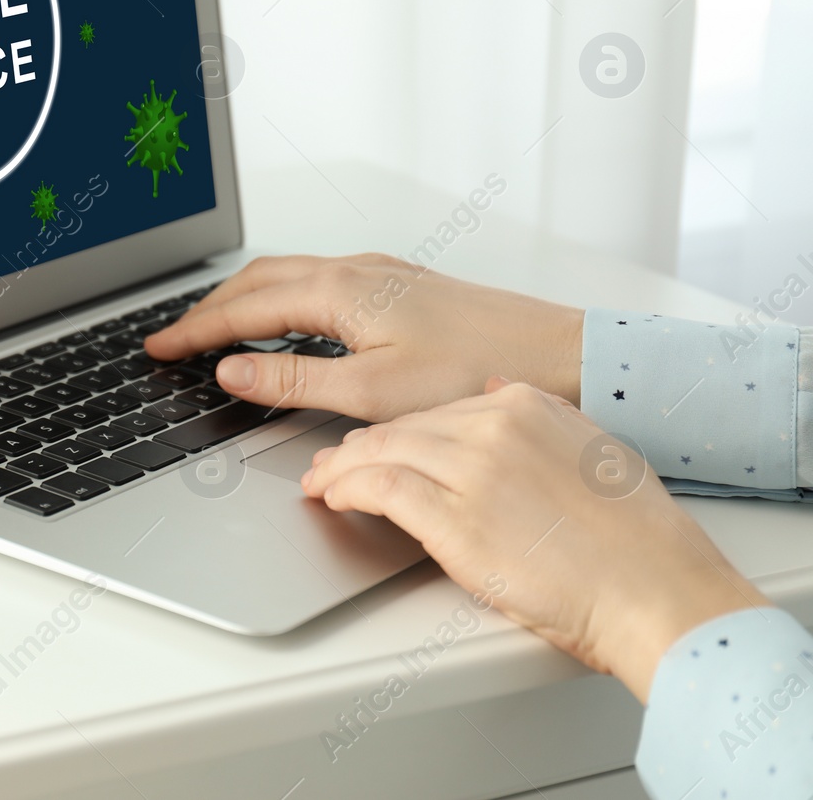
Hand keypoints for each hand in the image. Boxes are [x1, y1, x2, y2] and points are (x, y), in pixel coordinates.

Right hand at [145, 254, 583, 422]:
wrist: (559, 355)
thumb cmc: (477, 372)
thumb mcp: (373, 392)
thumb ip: (294, 382)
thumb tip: (232, 374)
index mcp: (340, 290)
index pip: (243, 309)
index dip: (194, 331)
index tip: (157, 347)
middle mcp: (355, 270)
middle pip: (257, 280)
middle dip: (207, 308)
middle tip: (171, 337)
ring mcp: (379, 273)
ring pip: (287, 275)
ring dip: (242, 300)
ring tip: (213, 328)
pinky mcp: (399, 285)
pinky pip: (316, 280)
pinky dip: (279, 298)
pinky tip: (284, 322)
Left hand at [301, 378, 770, 701]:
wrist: (658, 591)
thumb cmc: (638, 541)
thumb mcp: (596, 450)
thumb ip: (541, 419)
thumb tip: (492, 393)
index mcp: (528, 404)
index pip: (439, 409)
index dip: (399, 430)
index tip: (379, 444)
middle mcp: (495, 426)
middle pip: (402, 426)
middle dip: (360, 447)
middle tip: (334, 465)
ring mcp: (472, 469)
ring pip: (379, 450)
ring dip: (341, 468)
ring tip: (325, 482)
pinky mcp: (454, 518)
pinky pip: (379, 487)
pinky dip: (347, 488)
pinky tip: (337, 498)